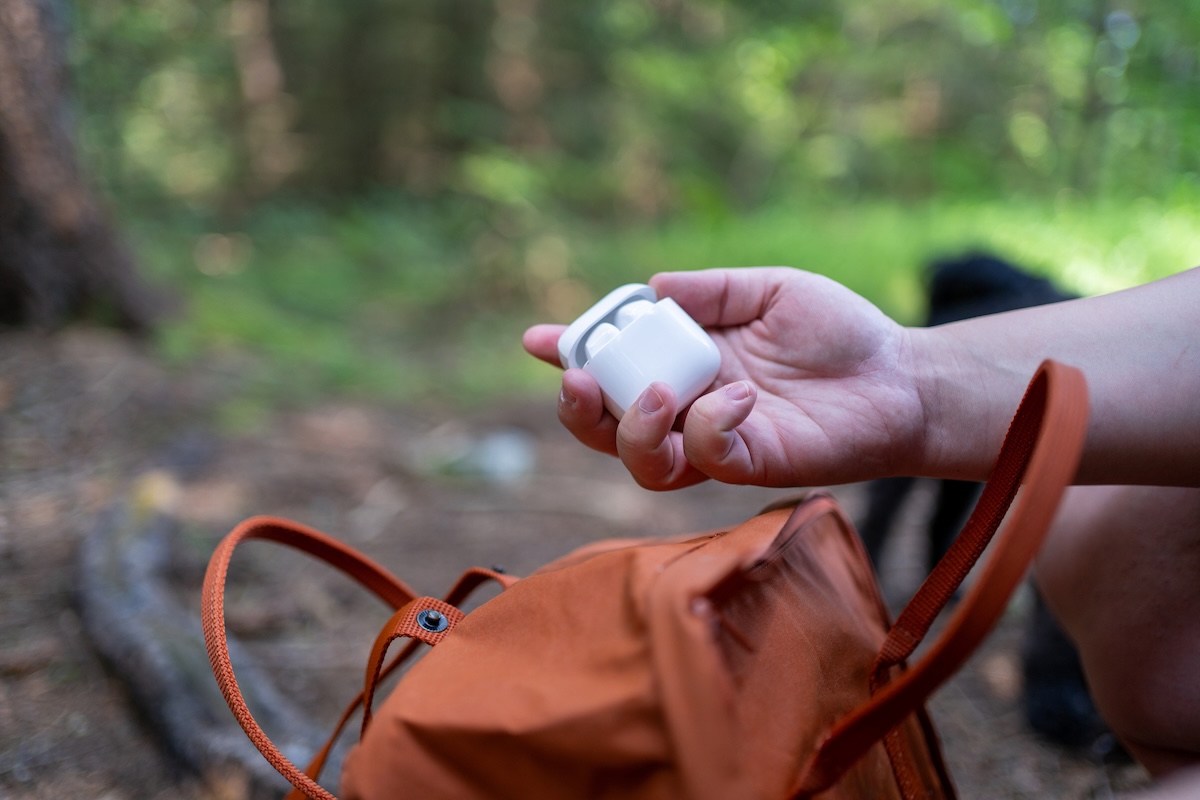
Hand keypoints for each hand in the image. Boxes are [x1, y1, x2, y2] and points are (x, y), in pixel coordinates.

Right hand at [523, 267, 926, 489]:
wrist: (901, 376)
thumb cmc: (840, 332)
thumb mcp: (769, 290)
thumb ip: (712, 291)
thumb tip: (652, 288)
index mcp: (687, 363)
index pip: (615, 365)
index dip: (571, 355)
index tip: (537, 339)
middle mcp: (691, 407)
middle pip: (607, 427)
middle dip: (579, 410)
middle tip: (581, 380)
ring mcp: (718, 442)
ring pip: (642, 461)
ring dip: (633, 429)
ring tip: (660, 394)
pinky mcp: (752, 465)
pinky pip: (706, 458)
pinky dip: (709, 426)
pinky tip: (741, 396)